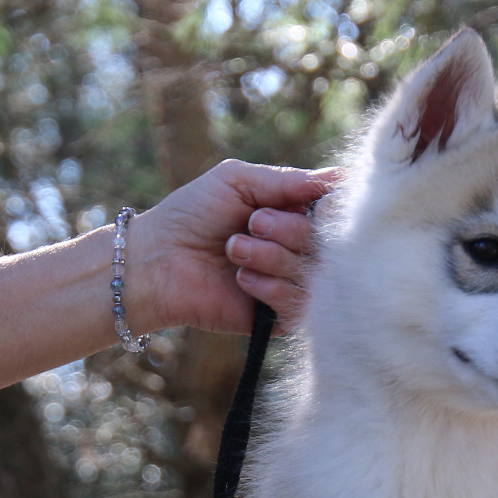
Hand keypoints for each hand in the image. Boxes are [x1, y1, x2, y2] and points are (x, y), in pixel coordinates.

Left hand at [128, 160, 337, 333]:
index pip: (336, 214)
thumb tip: (341, 177)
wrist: (157, 261)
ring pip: (316, 274)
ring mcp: (290, 285)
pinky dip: (271, 287)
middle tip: (252, 224)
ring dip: (273, 257)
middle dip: (289, 229)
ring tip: (234, 250)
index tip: (314, 204)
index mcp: (294, 215)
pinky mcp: (279, 319)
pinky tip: (241, 279)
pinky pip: (300, 305)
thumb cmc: (192, 214)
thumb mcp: (238, 181)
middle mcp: (298, 251)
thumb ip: (289, 181)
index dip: (330, 209)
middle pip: (330, 244)